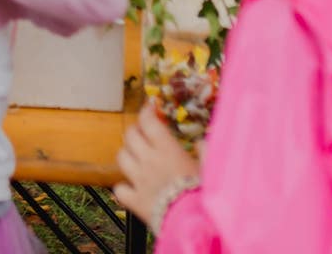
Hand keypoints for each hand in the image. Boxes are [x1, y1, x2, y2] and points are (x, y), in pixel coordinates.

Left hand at [113, 107, 200, 229]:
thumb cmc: (204, 195)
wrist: (193, 225)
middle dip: (135, 130)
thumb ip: (207, 153)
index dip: (146, 111)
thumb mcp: (211, 170)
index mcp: (168, 150)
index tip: (149, 107)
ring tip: (135, 156)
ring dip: (127, 154)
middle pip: (130, 136)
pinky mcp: (134, 200)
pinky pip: (120, 189)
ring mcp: (138, 180)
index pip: (149, 122)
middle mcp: (149, 161)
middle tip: (142, 131)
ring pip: (121, 158)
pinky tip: (130, 186)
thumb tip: (202, 142)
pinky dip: (123, 186)